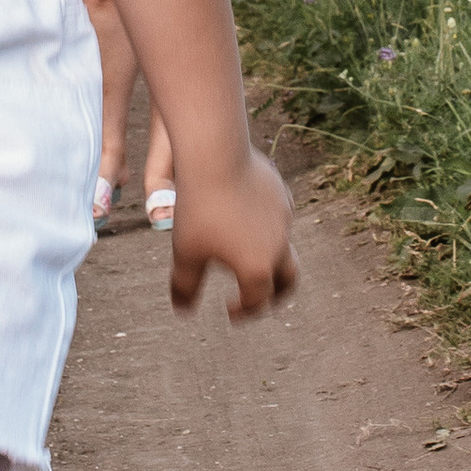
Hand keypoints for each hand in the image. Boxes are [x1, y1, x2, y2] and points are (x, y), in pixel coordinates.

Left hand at [167, 152, 297, 319]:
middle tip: (259, 297)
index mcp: (257, 269)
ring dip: (270, 259)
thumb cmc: (198, 209)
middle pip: (288, 281)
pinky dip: (268, 229)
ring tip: (246, 255)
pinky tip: (247, 220)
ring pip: (284, 247)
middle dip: (276, 294)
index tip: (230, 311)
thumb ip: (186, 286)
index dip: (244, 312)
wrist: (216, 158)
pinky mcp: (282, 195)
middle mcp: (278, 247)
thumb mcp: (185, 253)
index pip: (258, 302)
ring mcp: (284, 220)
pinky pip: (280, 220)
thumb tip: (182, 310)